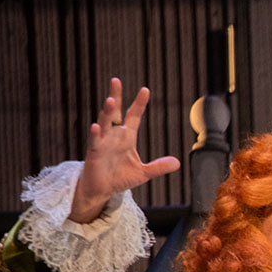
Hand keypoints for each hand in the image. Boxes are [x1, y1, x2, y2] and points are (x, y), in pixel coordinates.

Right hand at [69, 78, 179, 223]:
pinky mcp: (94, 152)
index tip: (145, 90)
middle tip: (116, 80)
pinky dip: (95, 133)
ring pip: (104, 123)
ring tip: (110, 100)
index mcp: (127, 138)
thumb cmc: (120, 177)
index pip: (134, 116)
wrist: (103, 190)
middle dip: (115, 96)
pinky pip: (94, 141)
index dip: (139, 104)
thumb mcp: (143, 173)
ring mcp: (102, 142)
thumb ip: (159, 167)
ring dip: (107, 112)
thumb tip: (178, 162)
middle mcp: (114, 136)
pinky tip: (96, 126)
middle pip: (115, 112)